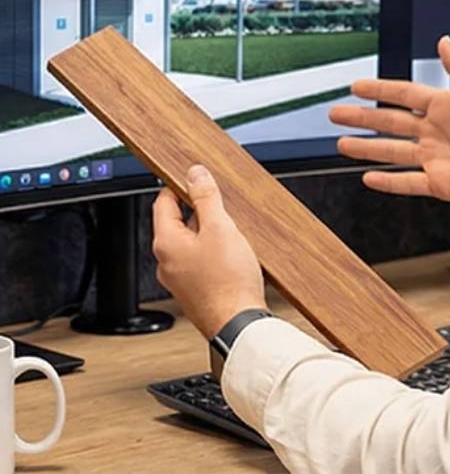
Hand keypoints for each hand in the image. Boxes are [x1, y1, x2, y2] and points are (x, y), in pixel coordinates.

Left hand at [152, 165, 266, 339]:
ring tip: (232, 234)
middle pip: (178, 223)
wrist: (239, 324)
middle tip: (222, 208)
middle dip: (199, 211)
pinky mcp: (194, 291)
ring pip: (190, 243)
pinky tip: (233, 255)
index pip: (163, 202)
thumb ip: (206, 197)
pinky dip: (213, 253)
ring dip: (208, 234)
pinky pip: (198, 261)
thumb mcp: (220, 227)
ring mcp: (179, 279)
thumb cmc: (228, 281)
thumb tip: (195, 174)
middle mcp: (166, 262)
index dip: (180, 186)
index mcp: (166, 243)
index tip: (196, 179)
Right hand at [329, 37, 449, 226]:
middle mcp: (438, 131)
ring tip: (341, 143)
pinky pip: (407, 182)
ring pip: (392, 152)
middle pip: (390, 121)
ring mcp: (437, 158)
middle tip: (335, 112)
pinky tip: (369, 179)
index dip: (379, 89)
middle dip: (362, 117)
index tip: (356, 85)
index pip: (404, 94)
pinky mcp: (440, 184)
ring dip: (367, 148)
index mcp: (448, 106)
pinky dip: (388, 182)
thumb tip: (444, 41)